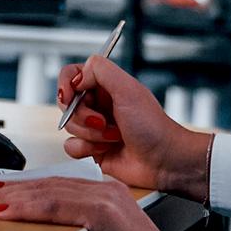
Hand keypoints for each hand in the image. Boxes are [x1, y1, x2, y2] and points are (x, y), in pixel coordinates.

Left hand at [0, 176, 192, 230]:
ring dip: (6, 198)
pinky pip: (53, 205)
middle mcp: (103, 188)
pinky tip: (2, 211)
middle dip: (5, 191)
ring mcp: (103, 197)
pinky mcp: (101, 213)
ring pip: (43, 192)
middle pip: (43, 184)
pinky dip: (24, 207)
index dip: (21, 189)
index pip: (53, 186)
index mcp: (105, 194)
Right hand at [56, 57, 210, 199]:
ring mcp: (94, 127)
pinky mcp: (92, 148)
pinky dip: (87, 149)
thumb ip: (99, 70)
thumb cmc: (152, 126)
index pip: (72, 74)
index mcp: (105, 85)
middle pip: (67, 103)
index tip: (70, 95)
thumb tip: (76, 77)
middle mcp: (98, 104)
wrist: (163, 161)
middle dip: (82, 115)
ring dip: (90, 133)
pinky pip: (71, 147)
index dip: (66, 84)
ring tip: (113, 136)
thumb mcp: (127, 88)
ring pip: (69, 126)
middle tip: (102, 121)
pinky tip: (106, 149)